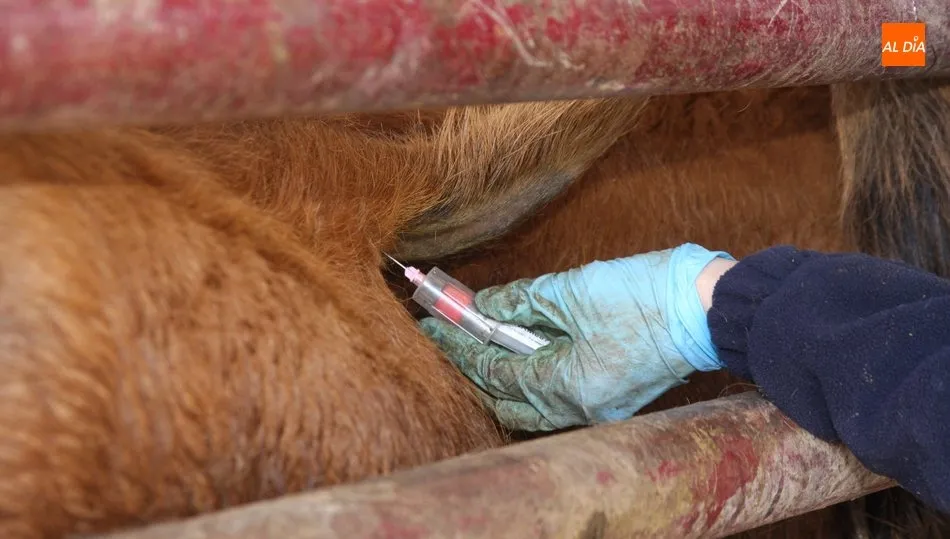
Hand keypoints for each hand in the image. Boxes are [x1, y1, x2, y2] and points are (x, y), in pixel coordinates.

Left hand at [419, 243, 733, 430]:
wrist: (709, 307)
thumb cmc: (648, 295)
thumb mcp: (575, 290)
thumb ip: (522, 302)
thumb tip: (484, 306)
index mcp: (569, 385)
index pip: (496, 370)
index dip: (460, 345)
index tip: (433, 324)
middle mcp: (581, 409)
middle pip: (507, 399)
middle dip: (473, 367)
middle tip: (447, 336)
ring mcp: (599, 410)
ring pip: (531, 404)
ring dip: (502, 374)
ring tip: (477, 342)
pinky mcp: (612, 400)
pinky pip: (556, 397)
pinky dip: (532, 376)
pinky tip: (520, 352)